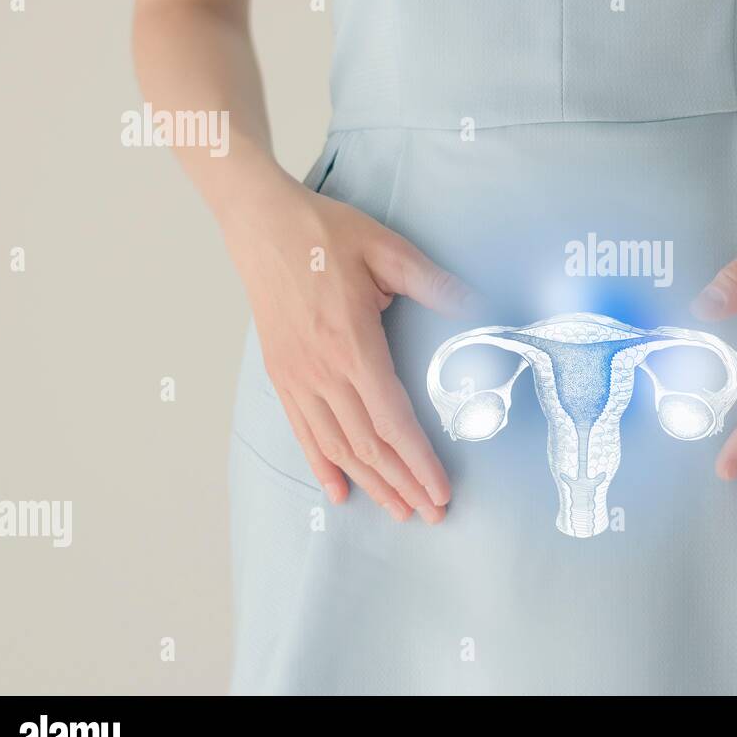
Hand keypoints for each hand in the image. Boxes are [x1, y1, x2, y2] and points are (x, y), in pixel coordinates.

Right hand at [222, 174, 478, 523]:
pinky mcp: (281, 374)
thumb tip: (476, 303)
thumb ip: (433, 282)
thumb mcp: (388, 249)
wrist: (259, 222)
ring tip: (399, 511)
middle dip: (403, 484)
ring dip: (370, 483)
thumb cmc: (325, 233)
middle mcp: (321, 370)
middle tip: (433, 514)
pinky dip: (322, 466)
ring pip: (336, 446)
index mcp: (352, 344)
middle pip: (368, 444)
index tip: (441, 489)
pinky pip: (303, 431)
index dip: (418, 460)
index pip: (392, 419)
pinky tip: (340, 492)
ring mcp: (297, 376)